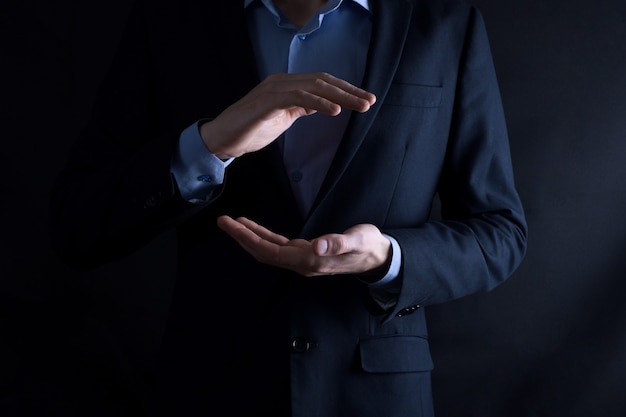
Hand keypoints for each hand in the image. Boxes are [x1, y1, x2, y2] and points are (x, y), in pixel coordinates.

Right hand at [200, 72, 375, 158]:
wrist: (223, 138)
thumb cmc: (250, 130)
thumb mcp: (283, 118)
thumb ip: (300, 109)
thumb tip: (321, 105)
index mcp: (287, 86)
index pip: (321, 83)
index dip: (345, 90)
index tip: (365, 100)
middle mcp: (282, 82)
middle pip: (322, 81)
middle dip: (349, 91)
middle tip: (370, 101)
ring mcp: (274, 88)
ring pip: (314, 86)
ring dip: (340, 96)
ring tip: (360, 106)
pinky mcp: (267, 100)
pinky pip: (298, 97)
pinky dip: (318, 102)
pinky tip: (334, 110)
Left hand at [217, 216, 390, 276]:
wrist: (378, 257)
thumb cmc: (368, 247)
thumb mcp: (357, 241)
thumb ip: (338, 244)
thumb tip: (318, 247)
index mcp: (309, 261)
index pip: (270, 251)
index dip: (249, 238)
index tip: (232, 225)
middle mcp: (302, 263)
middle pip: (263, 252)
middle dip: (242, 237)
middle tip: (223, 221)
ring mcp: (302, 260)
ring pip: (268, 250)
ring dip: (250, 237)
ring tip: (233, 222)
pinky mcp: (306, 253)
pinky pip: (278, 247)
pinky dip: (264, 237)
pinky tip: (255, 229)